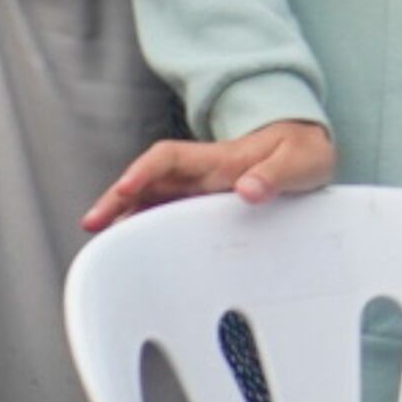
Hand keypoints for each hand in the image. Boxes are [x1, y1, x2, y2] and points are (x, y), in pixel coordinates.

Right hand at [84, 119, 334, 232]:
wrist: (309, 152)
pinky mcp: (203, 206)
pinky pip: (166, 215)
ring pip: (151, 200)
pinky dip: (146, 230)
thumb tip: (248, 190)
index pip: (169, 157)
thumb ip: (276, 174)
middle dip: (117, 199)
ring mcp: (199, 190)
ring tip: (103, 248)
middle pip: (148, 181)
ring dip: (125, 218)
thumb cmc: (303, 151)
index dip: (144, 171)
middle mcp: (200, 172)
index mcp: (219, 158)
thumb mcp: (300, 160)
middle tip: (93, 223)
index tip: (126, 188)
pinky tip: (132, 251)